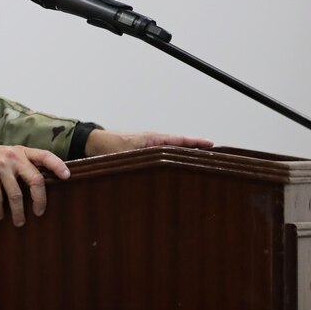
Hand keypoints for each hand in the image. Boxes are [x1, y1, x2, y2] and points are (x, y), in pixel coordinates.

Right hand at [0, 136, 70, 226]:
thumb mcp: (4, 156)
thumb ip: (19, 165)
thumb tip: (38, 184)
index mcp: (20, 151)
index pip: (45, 155)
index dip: (58, 165)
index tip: (67, 177)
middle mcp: (13, 156)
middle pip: (36, 180)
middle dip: (40, 200)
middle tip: (39, 212)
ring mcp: (1, 165)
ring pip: (17, 195)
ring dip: (19, 212)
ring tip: (19, 222)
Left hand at [85, 129, 213, 156]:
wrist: (96, 143)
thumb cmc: (111, 145)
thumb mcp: (130, 153)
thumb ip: (144, 157)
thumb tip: (157, 162)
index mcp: (154, 139)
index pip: (180, 140)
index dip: (196, 142)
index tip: (211, 143)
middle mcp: (155, 142)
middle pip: (181, 146)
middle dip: (196, 150)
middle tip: (213, 157)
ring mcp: (151, 149)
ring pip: (173, 152)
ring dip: (186, 156)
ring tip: (201, 164)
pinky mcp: (146, 155)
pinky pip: (164, 157)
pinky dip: (174, 160)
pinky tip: (179, 170)